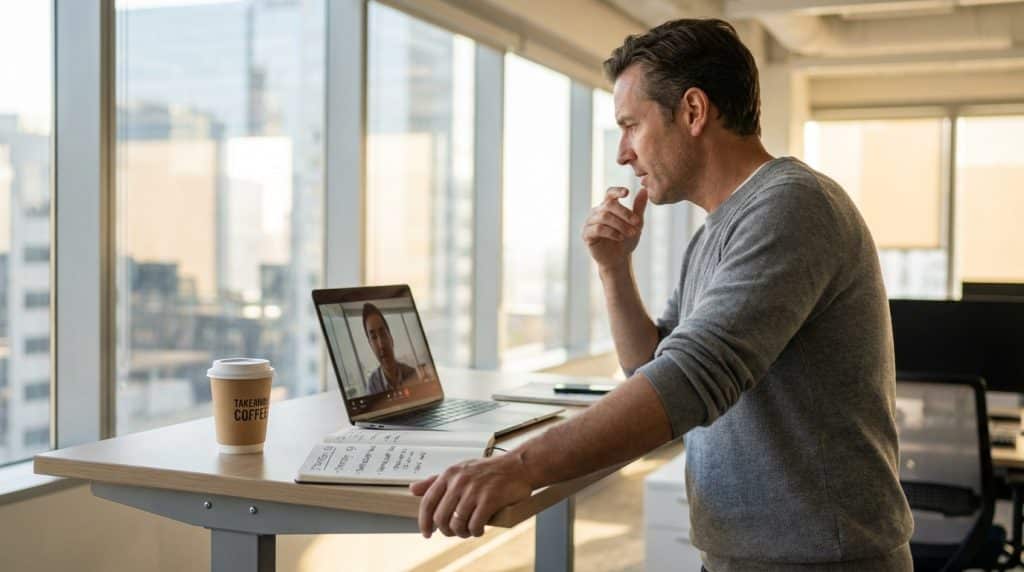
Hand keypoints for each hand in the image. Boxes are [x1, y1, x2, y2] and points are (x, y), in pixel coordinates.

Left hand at [410, 453, 532, 537]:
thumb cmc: (488, 470)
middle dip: (446, 531)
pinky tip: (479, 529)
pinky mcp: (489, 499)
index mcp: (449, 474)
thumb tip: (412, 489)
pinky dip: (476, 532)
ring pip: (457, 523)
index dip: (424, 521)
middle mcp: (459, 481)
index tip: (426, 533)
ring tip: (468, 531)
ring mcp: (474, 490)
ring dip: (462, 533)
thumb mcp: (459, 470)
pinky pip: (475, 524)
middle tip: (453, 533)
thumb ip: (435, 480)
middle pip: (441, 517)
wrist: (518, 466)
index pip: (428, 502)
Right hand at [582, 187, 648, 268]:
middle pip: (609, 205)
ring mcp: (590, 223)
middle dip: (625, 213)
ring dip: (620, 224)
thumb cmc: (626, 240)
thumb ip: (638, 207)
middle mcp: (596, 212)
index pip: (610, 194)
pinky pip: (598, 229)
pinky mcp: (586, 234)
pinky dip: (611, 232)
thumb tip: (644, 190)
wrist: (618, 259)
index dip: (617, 191)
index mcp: (607, 207)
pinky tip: (620, 238)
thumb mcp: (636, 224)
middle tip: (637, 223)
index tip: (627, 193)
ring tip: (631, 233)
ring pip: (604, 217)